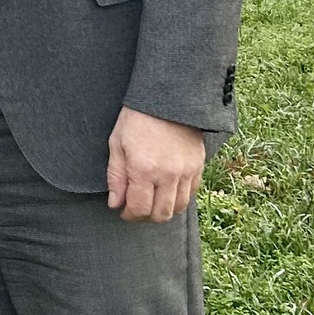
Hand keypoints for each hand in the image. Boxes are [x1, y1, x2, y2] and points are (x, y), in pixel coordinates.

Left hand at [105, 106, 205, 221]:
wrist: (168, 97)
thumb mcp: (117, 143)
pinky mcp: (198, 165)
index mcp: (143, 169)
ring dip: (164, 210)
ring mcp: (186, 171)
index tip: (124, 211)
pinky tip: (168, 190)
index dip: (129, 215)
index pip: (139, 208)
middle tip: (137, 209)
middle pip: (161, 214)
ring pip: (179, 208)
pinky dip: (180, 197)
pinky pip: (191, 193)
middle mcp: (167, 174)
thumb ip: (116, 176)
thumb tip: (115, 203)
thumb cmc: (137, 118)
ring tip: (152, 201)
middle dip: (146, 217)